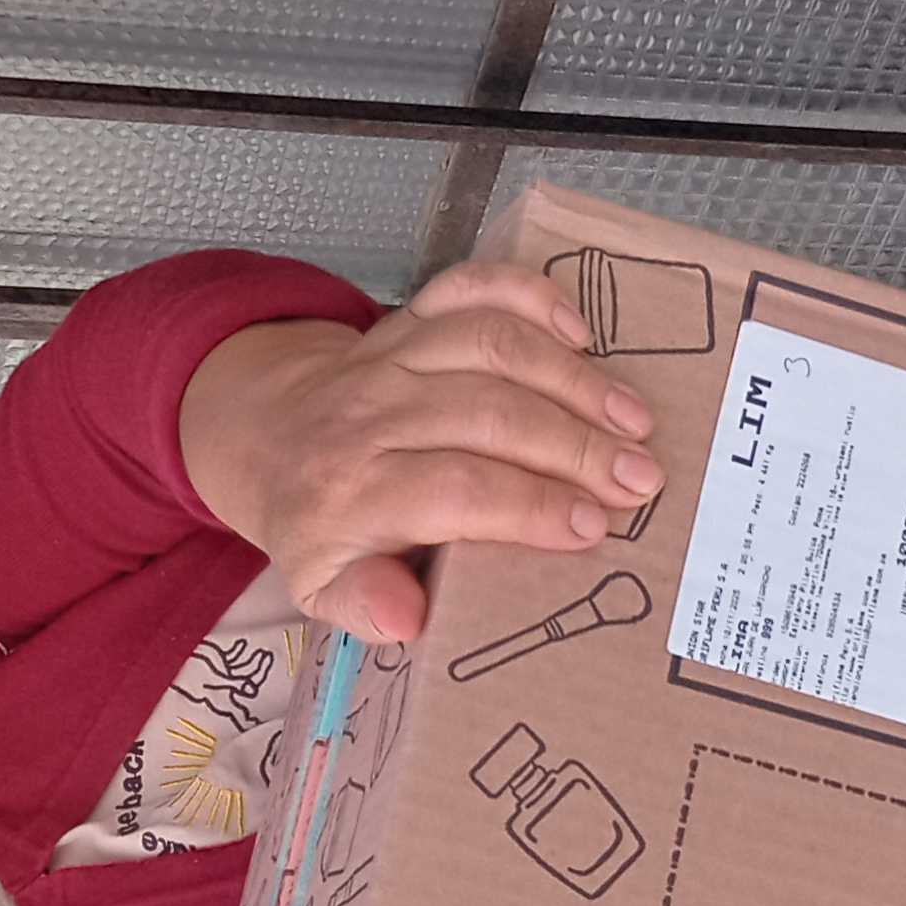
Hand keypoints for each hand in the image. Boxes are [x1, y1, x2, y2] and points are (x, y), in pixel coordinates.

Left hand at [177, 260, 665, 641]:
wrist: (264, 433)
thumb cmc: (316, 521)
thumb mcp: (320, 585)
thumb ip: (362, 604)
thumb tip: (408, 618)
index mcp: (349, 490)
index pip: (454, 488)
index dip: (530, 504)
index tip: (594, 526)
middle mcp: (371, 412)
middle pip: (488, 412)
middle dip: (574, 446)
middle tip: (640, 478)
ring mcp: (393, 354)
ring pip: (491, 345)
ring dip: (572, 379)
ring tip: (633, 420)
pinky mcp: (410, 316)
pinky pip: (470, 288)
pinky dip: (529, 296)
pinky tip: (580, 333)